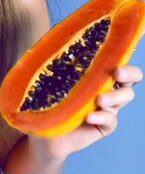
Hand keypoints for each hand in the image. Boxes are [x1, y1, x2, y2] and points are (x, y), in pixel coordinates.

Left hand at [28, 63, 142, 162]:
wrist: (43, 133)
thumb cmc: (45, 100)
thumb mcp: (49, 80)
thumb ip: (54, 63)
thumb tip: (50, 40)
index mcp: (96, 72)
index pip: (118, 60)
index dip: (122, 57)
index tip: (114, 60)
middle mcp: (107, 87)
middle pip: (130, 78)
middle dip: (128, 73)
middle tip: (116, 74)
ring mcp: (108, 107)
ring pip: (125, 96)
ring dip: (114, 96)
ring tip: (99, 99)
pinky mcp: (104, 125)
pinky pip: (111, 120)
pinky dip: (102, 116)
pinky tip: (89, 117)